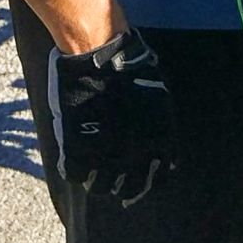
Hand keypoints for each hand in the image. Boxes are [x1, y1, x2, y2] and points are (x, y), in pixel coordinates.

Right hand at [48, 29, 177, 205]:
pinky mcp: (78, 150)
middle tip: (113, 179)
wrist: (98, 52)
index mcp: (159, 142)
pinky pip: (76, 174)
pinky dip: (75, 169)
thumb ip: (161, 128)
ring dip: (97, 180)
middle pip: (130, 190)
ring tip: (92, 169)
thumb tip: (168, 156)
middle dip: (123, 187)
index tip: (138, 178)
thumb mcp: (158, 96)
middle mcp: (136, 155)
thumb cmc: (128, 66)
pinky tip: (74, 157)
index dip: (148, 181)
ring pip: (101, 187)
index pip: (159, 179)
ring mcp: (106, 155)